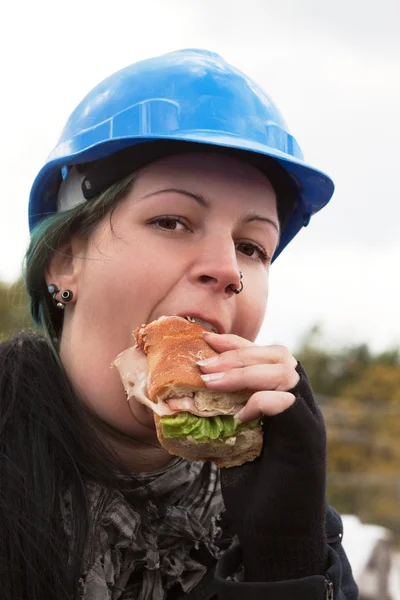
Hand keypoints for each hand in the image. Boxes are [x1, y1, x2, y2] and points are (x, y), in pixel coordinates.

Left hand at [199, 333, 326, 582]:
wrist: (277, 538)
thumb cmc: (254, 492)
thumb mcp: (231, 446)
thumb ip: (221, 420)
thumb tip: (184, 400)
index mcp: (284, 404)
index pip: (269, 357)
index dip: (240, 345)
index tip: (208, 341)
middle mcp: (300, 408)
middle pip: (281, 357)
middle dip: (240, 354)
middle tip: (205, 366)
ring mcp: (307, 423)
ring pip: (287, 373)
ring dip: (245, 372)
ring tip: (211, 383)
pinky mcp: (307, 442)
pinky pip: (289, 405)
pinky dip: (261, 401)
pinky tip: (237, 415)